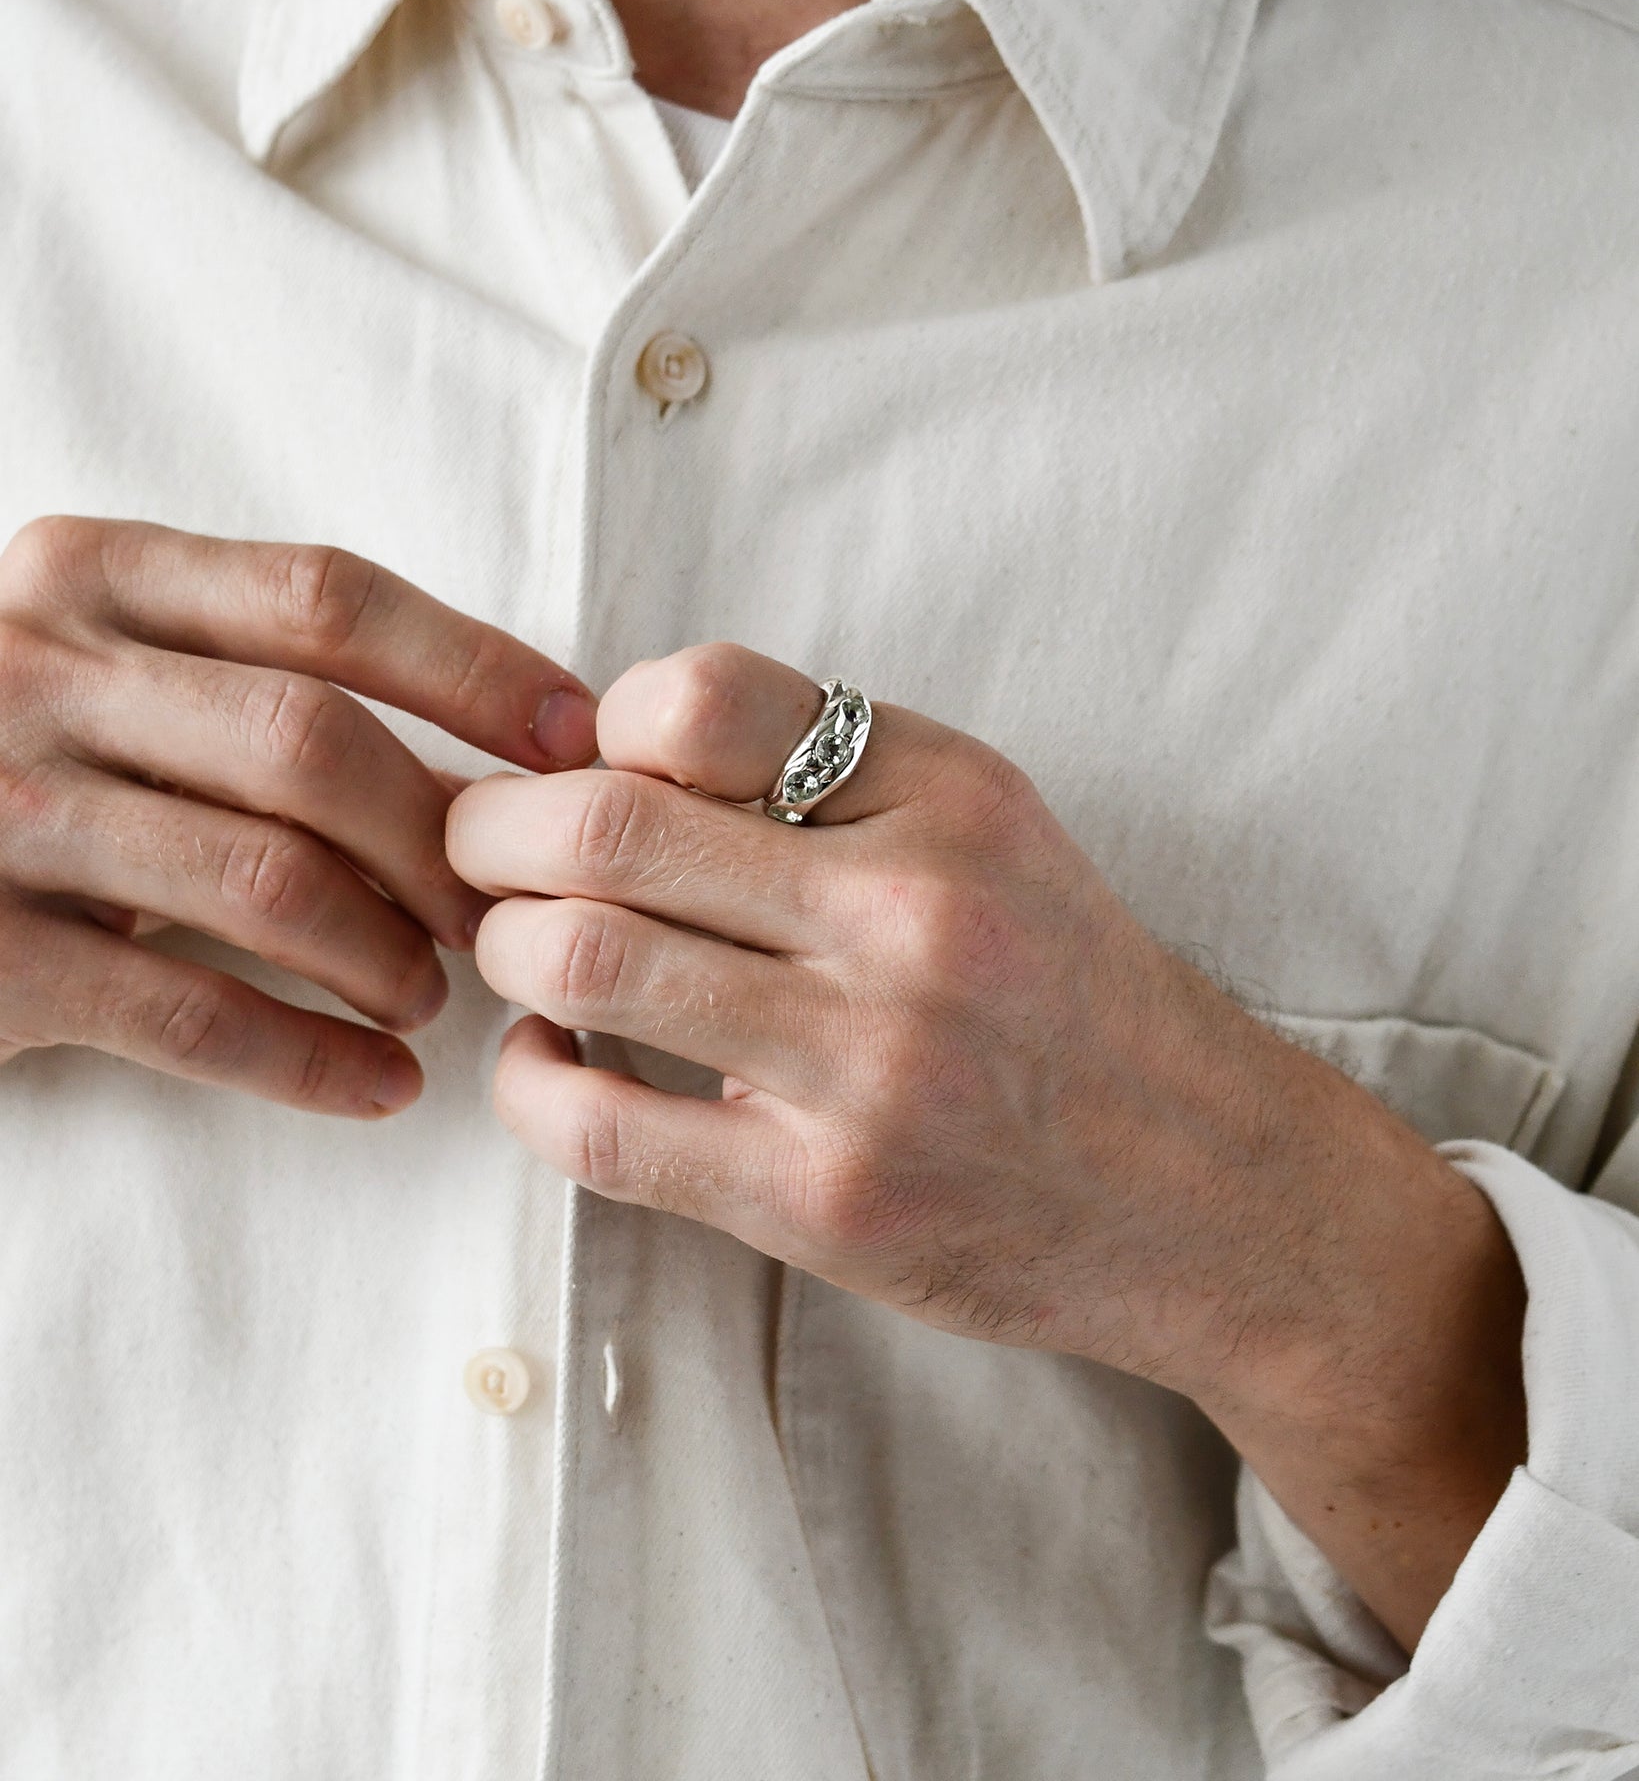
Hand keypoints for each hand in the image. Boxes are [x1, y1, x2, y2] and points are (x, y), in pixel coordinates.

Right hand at [0, 517, 596, 1116]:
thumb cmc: (3, 755)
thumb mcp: (88, 661)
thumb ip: (239, 670)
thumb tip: (495, 748)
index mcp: (89, 575)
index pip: (326, 598)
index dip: (477, 669)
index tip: (581, 739)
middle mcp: (33, 670)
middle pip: (312, 741)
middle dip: (441, 836)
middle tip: (507, 908)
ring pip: (263, 878)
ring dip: (387, 952)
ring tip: (433, 994)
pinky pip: (186, 1012)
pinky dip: (309, 1059)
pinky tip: (379, 1088)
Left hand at [448, 642, 1525, 1643]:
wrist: (1207, 1189)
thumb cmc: (1068, 997)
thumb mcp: (990, 830)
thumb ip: (824, 772)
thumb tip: (598, 747)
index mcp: (950, 794)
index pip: (706, 694)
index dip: (600, 724)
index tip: (585, 768)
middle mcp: (915, 911)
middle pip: (610, 821)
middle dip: (494, 829)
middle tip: (476, 849)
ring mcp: (871, 1065)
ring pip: (587, 960)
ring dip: (505, 948)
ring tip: (514, 952)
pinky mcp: (826, 1202)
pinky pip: (600, 1128)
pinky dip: (527, 1083)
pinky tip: (545, 1060)